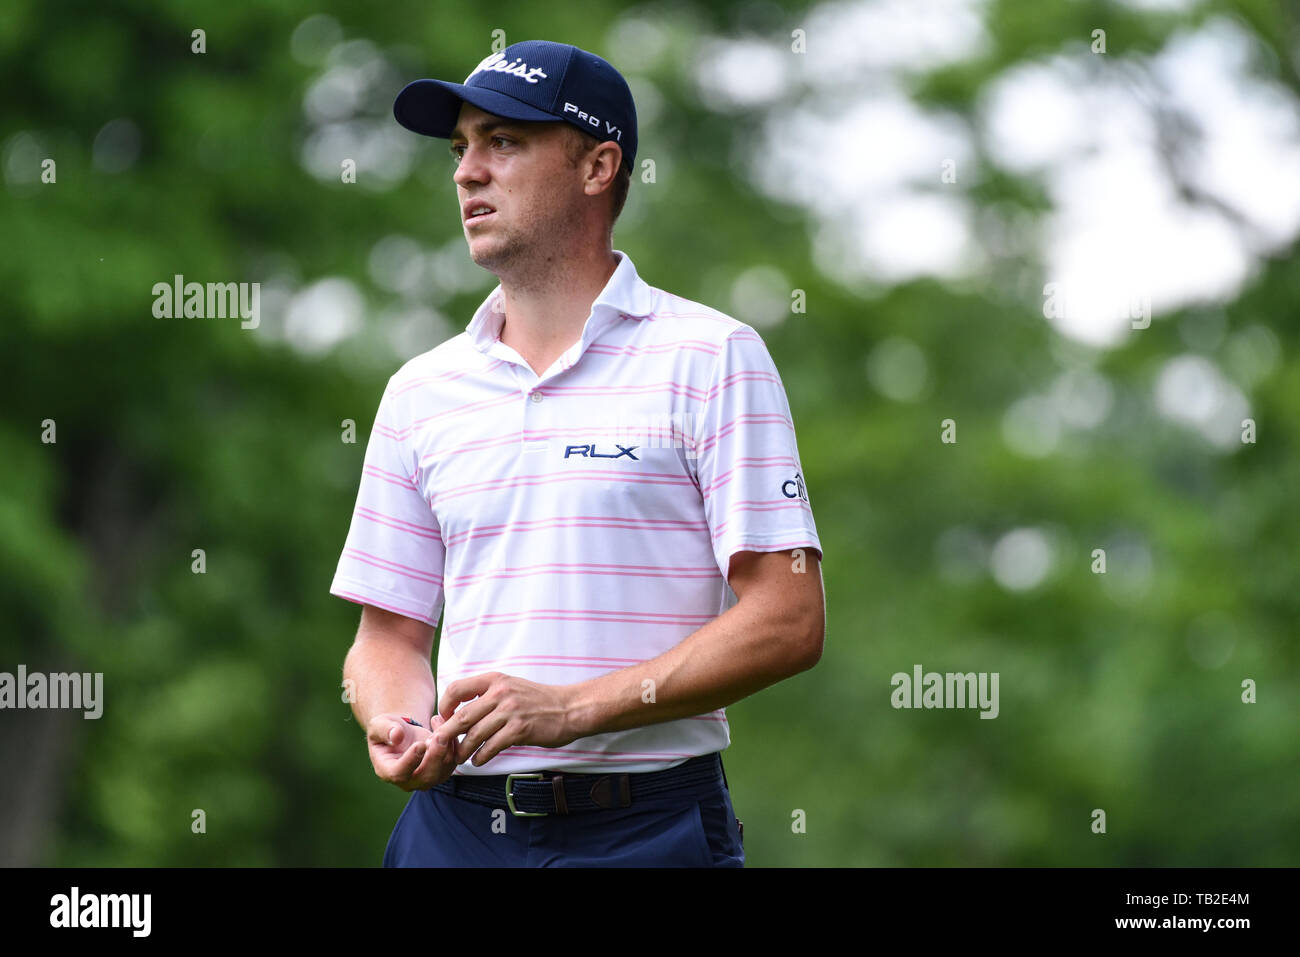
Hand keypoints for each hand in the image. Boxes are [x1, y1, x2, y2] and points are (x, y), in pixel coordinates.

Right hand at [366, 712, 458, 791]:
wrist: (403, 732)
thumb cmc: (387, 729)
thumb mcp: (379, 725)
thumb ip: (385, 730)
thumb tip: (396, 735)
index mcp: (387, 772)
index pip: (399, 774)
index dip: (411, 761)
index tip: (420, 744)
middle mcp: (408, 781)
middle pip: (426, 777)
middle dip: (435, 756)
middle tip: (440, 735)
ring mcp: (427, 778)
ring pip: (443, 770)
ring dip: (446, 746)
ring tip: (438, 722)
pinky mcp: (442, 770)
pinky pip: (453, 761)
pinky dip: (453, 743)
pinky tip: (444, 724)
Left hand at [436, 673, 577, 767]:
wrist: (570, 708)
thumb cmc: (540, 700)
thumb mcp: (512, 686)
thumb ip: (489, 694)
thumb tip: (462, 709)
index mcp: (495, 680)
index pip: (457, 689)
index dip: (445, 706)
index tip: (445, 720)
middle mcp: (500, 693)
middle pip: (462, 716)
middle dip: (447, 734)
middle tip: (439, 746)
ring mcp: (510, 711)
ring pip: (475, 734)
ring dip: (463, 750)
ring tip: (460, 758)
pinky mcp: (520, 730)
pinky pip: (491, 746)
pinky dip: (481, 757)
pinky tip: (479, 761)